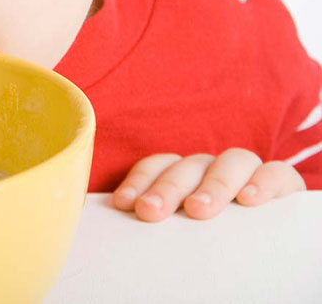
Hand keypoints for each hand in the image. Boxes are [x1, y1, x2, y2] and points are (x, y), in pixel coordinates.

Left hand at [112, 148, 306, 221]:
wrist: (265, 235)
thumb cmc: (207, 234)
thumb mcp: (179, 226)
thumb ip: (157, 220)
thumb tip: (117, 222)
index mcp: (182, 173)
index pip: (157, 166)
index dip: (140, 181)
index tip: (124, 203)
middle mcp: (210, 167)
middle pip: (187, 168)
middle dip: (166, 188)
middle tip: (150, 211)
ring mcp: (244, 171)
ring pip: (229, 163)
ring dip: (212, 185)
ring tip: (198, 209)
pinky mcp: (280, 181)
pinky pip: (275, 172)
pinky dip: (263, 182)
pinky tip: (250, 199)